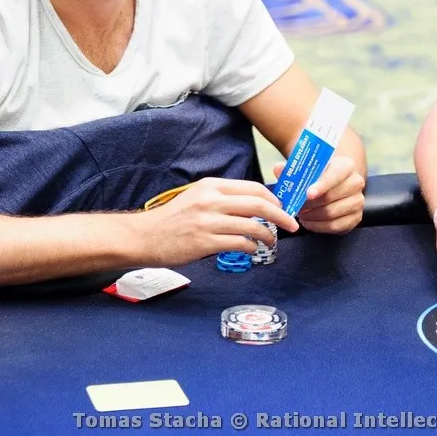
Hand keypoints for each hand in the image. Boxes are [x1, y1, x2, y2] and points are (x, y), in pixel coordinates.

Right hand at [137, 177, 298, 265]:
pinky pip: (239, 243)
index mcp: (211, 186)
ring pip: (252, 225)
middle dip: (280, 215)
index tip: (283, 208)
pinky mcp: (205, 242)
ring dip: (268, 234)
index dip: (273, 198)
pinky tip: (252, 250)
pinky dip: (251, 247)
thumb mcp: (197, 198)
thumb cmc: (172, 219)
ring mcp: (208, 222)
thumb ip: (221, 199)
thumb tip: (253, 205)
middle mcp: (211, 201)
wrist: (145, 236)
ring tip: (272, 241)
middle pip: (258, 204)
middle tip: (291, 225)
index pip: (252, 188)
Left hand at [275, 155, 364, 234]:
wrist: (332, 186)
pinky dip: (318, 226)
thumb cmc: (317, 176)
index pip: (335, 174)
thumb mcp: (306, 169)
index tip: (308, 194)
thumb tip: (278, 168)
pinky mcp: (355, 218)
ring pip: (331, 213)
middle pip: (331, 197)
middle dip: (309, 204)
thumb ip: (291, 169)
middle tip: (295, 206)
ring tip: (300, 213)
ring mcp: (358, 202)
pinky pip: (335, 226)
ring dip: (312, 216)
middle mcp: (356, 183)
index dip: (321, 185)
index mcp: (345, 166)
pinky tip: (308, 222)